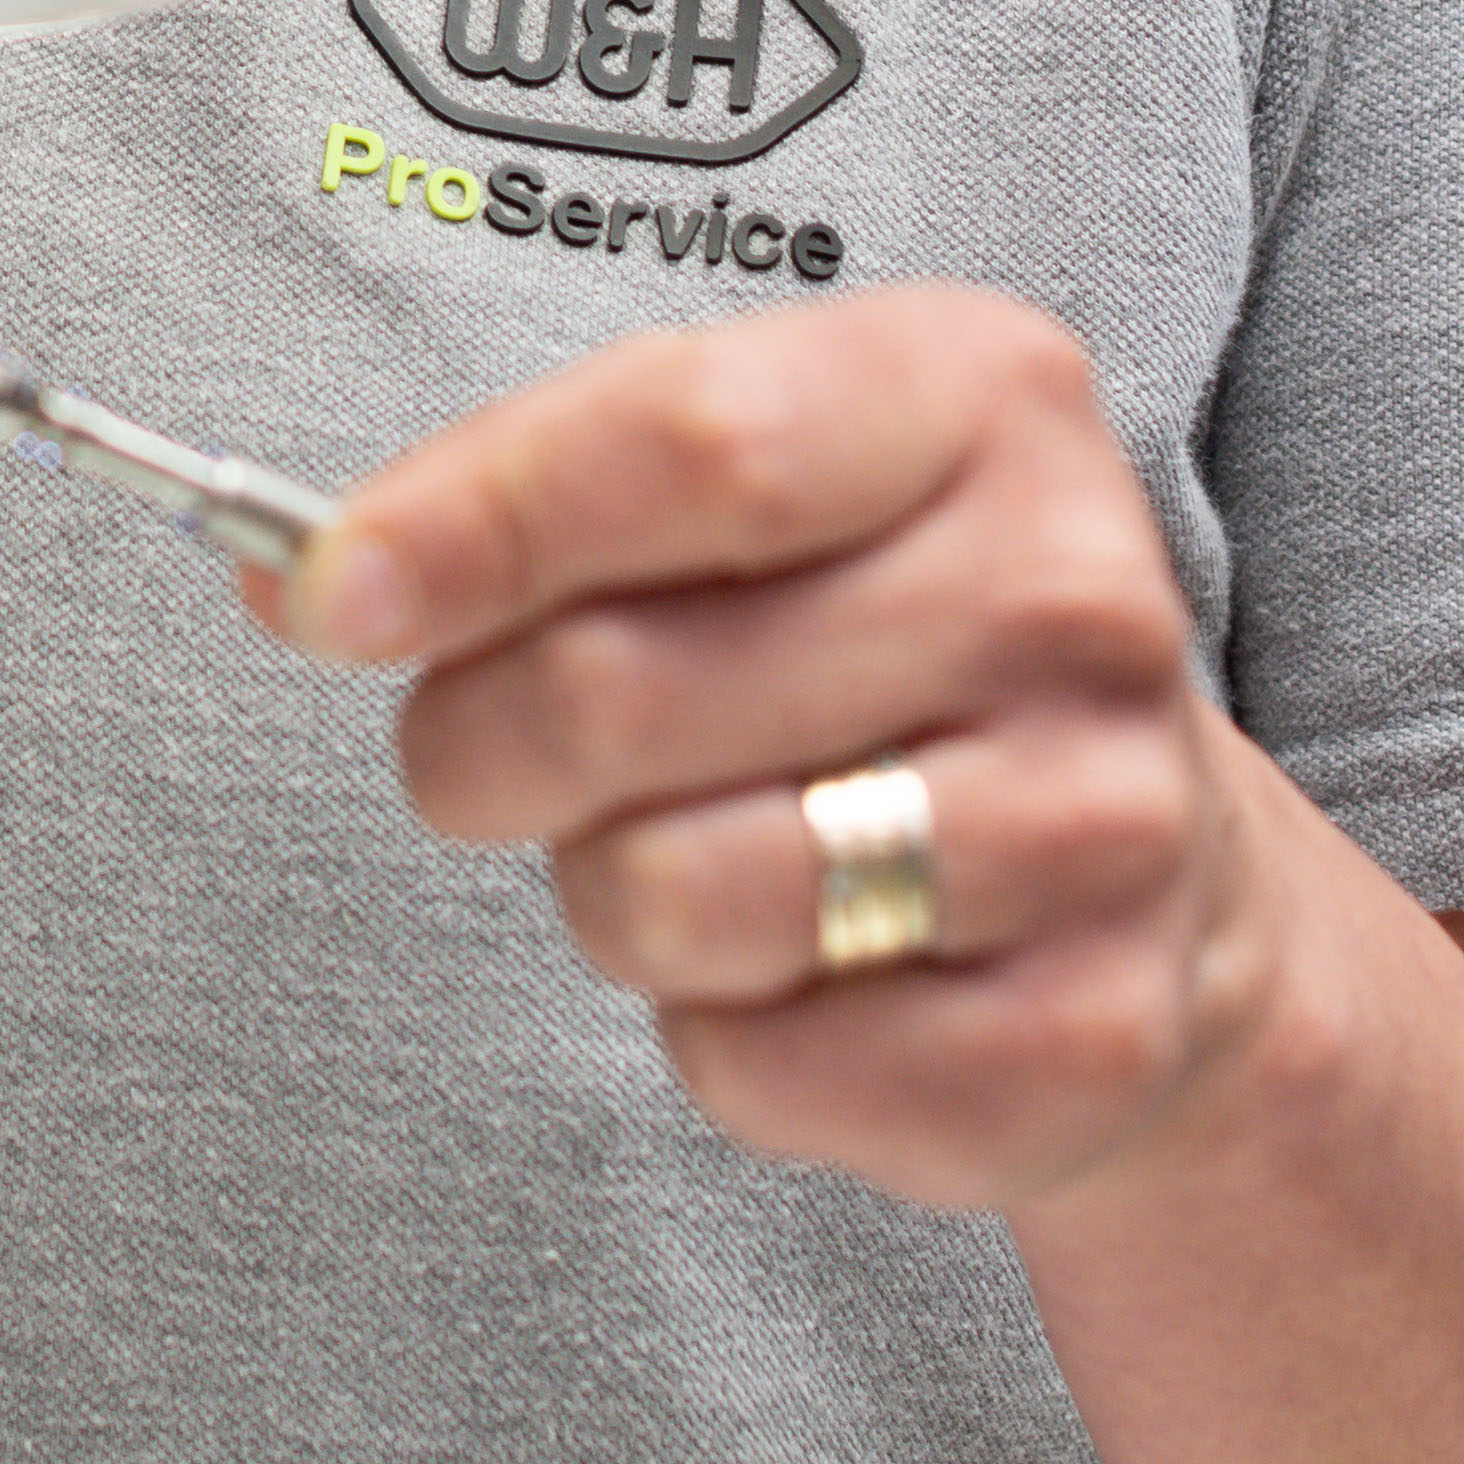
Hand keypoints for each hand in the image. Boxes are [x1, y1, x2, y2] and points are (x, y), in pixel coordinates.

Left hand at [270, 284, 1268, 1208]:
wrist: (1164, 869)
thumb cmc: (893, 637)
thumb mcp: (757, 485)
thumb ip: (528, 500)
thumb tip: (299, 577)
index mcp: (979, 398)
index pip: (682, 442)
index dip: (470, 526)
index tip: (325, 590)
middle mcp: (1071, 597)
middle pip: (625, 687)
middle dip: (479, 739)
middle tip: (494, 749)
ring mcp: (1103, 825)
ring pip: (671, 894)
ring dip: (605, 893)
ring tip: (686, 850)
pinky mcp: (1088, 1037)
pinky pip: (759, 1065)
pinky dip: (722, 1037)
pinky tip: (808, 967)